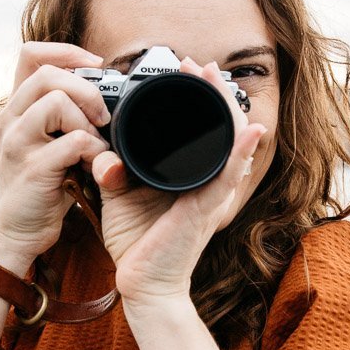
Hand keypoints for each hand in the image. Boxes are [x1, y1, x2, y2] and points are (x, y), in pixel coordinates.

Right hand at [0, 43, 111, 269]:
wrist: (14, 236)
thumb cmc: (40, 191)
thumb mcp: (49, 145)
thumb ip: (66, 120)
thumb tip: (107, 96)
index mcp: (16, 109)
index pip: (31, 54)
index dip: (67, 51)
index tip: (96, 67)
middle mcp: (10, 119)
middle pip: (48, 72)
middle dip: (86, 89)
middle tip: (102, 117)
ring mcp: (17, 143)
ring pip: (57, 101)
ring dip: (89, 120)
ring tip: (96, 144)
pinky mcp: (31, 168)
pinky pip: (72, 141)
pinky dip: (94, 150)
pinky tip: (95, 166)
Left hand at [91, 58, 268, 311]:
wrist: (141, 284)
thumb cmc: (138, 243)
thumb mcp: (121, 195)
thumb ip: (112, 170)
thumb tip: (100, 150)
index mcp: (194, 177)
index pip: (208, 130)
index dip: (203, 97)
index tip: (186, 69)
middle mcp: (210, 183)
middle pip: (227, 129)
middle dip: (215, 92)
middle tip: (198, 65)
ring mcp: (212, 196)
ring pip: (233, 144)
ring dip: (228, 109)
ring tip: (214, 80)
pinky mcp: (207, 211)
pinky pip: (227, 178)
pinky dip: (239, 154)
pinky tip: (248, 133)